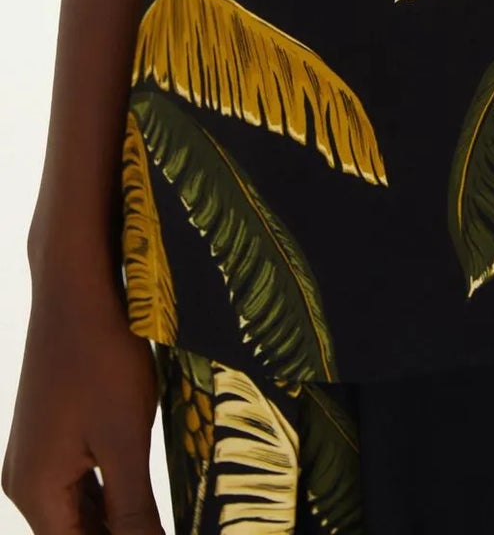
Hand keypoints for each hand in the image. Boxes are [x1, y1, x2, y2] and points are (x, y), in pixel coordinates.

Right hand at [3, 282, 164, 534]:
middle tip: (164, 525)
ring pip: (78, 511)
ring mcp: (35, 456)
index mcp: (35, 491)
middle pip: (75, 534)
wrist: (76, 287)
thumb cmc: (101, 356)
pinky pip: (79, 482)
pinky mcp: (51, 434)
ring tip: (158, 519)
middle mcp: (25, 480)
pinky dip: (110, 493)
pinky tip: (142, 494)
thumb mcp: (125, 440)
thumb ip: (134, 510)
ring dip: (117, 520)